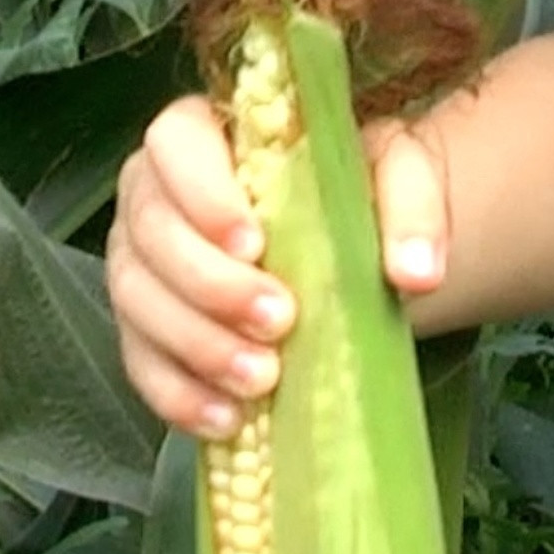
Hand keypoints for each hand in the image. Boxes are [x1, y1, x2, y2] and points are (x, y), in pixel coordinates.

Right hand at [106, 95, 453, 436]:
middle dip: (209, 284)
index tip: (255, 243)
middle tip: (279, 321)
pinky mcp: (146, 329)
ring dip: (196, 345)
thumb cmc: (360, 198)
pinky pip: (140, 362)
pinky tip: (226, 417)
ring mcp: (143, 263)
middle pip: (151, 230)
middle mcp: (158, 193)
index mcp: (208, 135)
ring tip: (261, 378)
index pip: (174, 140)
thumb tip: (417, 270)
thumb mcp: (400, 178)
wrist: (356, 255)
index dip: (201, 192)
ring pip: (136, 301)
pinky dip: (178, 393)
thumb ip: (412, 206)